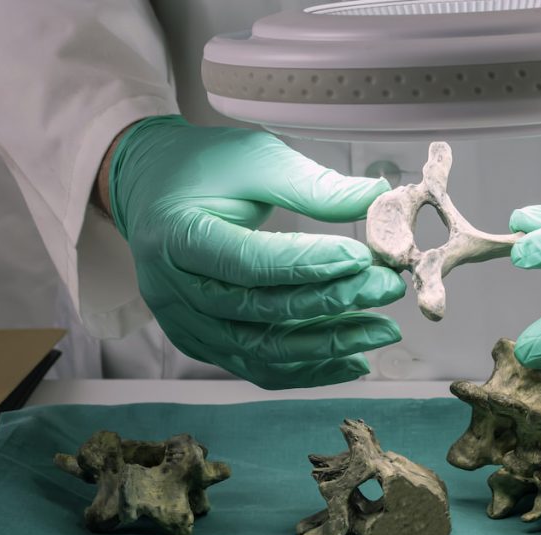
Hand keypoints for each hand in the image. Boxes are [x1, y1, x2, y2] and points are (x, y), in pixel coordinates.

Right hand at [106, 115, 404, 388]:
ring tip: (380, 330)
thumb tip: (379, 199)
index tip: (363, 259)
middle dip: (332, 304)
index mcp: (177, 236)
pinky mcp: (201, 342)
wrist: (153, 191)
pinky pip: (257, 367)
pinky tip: (352, 359)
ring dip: (327, 347)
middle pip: (259, 311)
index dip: (310, 266)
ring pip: (261, 352)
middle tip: (386, 288)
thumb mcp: (256, 159)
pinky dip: (307, 369)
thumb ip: (312, 186)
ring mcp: (185, 323)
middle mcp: (173, 290)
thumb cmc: (203, 168)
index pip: (250, 263)